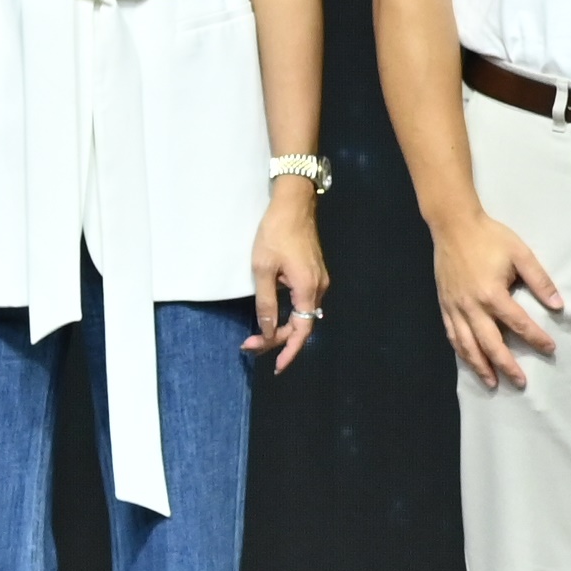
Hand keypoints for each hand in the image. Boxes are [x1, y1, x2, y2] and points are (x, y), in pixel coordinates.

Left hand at [245, 181, 329, 373]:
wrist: (294, 205)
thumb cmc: (275, 234)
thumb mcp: (263, 269)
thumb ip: (266, 303)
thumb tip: (267, 330)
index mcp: (308, 289)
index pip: (302, 331)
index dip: (288, 350)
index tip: (273, 365)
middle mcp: (319, 288)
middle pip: (303, 325)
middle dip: (279, 341)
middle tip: (252, 346)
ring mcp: (319, 280)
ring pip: (304, 315)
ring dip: (283, 328)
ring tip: (260, 336)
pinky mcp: (314, 273)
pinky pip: (304, 303)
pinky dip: (290, 315)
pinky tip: (274, 316)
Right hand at [431, 206, 562, 389]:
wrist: (454, 226)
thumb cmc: (490, 237)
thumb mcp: (521, 254)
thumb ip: (539, 280)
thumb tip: (558, 304)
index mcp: (492, 294)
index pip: (519, 323)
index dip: (536, 338)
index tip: (550, 348)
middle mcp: (472, 306)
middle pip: (491, 344)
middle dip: (507, 365)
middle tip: (520, 382)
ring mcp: (455, 308)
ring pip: (467, 346)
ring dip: (481, 366)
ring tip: (493, 383)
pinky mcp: (445, 305)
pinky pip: (453, 335)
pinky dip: (462, 351)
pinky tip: (470, 360)